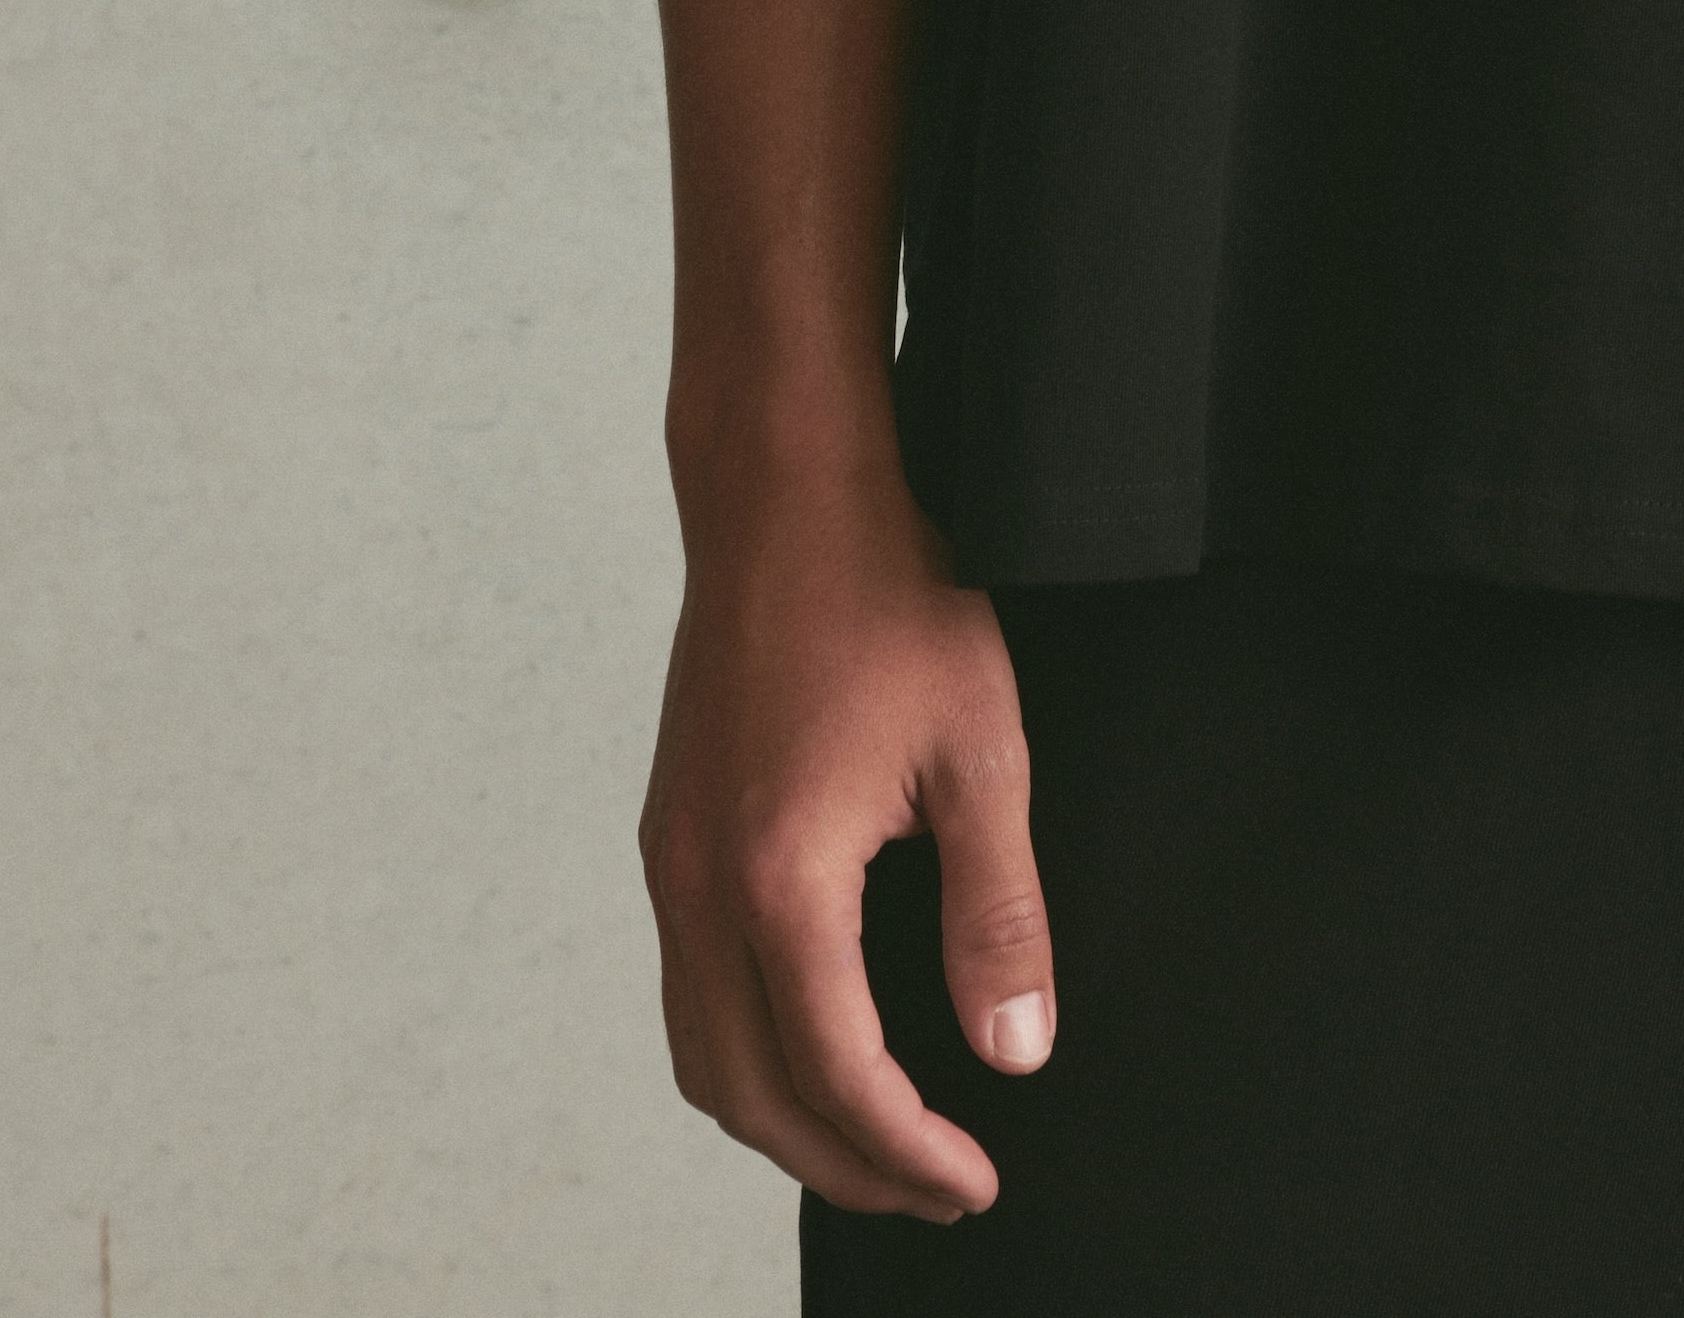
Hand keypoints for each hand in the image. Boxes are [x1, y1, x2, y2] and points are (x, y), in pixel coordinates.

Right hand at [638, 449, 1053, 1221]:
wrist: (785, 495)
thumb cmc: (889, 595)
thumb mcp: (982, 750)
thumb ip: (998, 913)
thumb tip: (1015, 1051)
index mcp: (781, 881)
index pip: (839, 1077)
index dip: (908, 1153)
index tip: (975, 1183)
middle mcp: (701, 890)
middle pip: (754, 1097)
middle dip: (846, 1165)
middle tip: (936, 1188)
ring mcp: (669, 866)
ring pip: (704, 1056)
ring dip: (785, 1121)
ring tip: (878, 1140)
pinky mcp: (667, 836)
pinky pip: (688, 993)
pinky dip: (746, 1053)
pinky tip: (813, 1042)